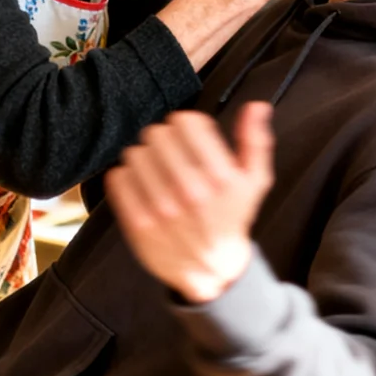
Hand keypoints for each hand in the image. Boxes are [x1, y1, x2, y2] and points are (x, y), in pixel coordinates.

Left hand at [106, 103, 274, 302]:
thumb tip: (256, 106)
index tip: (186, 135)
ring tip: (154, 168)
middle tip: (168, 152)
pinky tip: (140, 183)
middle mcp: (191, 191)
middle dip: (163, 139)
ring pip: (135, 153)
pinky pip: (118, 178)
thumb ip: (255, 141)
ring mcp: (162, 208)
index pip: (185, 122)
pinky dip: (126, 176)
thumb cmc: (232, 218)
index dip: (184, 123)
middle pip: (157, 134)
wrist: (212, 269)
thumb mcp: (255, 181)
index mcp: (221, 176)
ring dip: (143, 156)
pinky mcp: (138, 224)